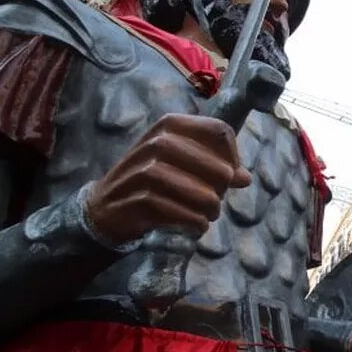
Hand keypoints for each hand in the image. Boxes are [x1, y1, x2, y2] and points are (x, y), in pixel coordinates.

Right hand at [85, 114, 251, 244]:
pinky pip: (166, 207)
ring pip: (183, 184)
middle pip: (203, 158)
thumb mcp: (183, 166)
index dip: (233, 156)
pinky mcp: (132, 200)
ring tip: (211, 213)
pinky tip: (198, 225)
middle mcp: (154, 142)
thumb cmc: (154, 183)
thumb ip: (215, 167)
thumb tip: (245, 178)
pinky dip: (189, 218)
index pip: (218, 130)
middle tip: (220, 197)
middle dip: (219, 181)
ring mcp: (139, 171)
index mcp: (170, 126)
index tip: (232, 177)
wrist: (106, 208)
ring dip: (205, 203)